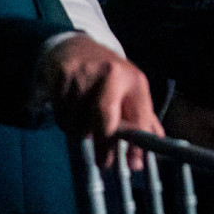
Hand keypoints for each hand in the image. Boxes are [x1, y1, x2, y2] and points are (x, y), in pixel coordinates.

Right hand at [39, 35, 161, 170]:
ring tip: (86, 123)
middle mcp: (112, 74)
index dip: (138, 145)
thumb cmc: (109, 78)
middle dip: (105, 146)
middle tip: (104, 162)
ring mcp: (86, 74)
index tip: (134, 165)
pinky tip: (72, 111)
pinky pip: (63, 116)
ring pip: (81, 123)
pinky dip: (66, 122)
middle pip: (105, 122)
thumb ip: (142, 120)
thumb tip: (150, 152)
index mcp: (135, 80)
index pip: (139, 118)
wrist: (76, 48)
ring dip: (82, 132)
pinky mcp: (63, 76)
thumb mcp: (131, 92)